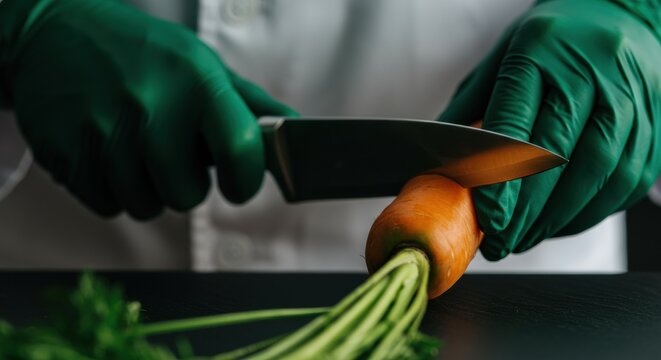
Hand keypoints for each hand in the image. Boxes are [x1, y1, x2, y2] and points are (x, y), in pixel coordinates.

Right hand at [0, 0, 295, 218]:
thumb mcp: (200, 62)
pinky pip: (107, 204)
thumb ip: (249, 102)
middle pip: (186, 195)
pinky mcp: (67, 152)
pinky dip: (113, 190)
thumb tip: (296, 128)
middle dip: (186, 186)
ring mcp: (104, 131)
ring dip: (148, 189)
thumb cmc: (142, 52)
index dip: (246, 180)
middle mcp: (151, 106)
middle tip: (173, 157)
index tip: (239, 184)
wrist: (52, 33)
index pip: (240, 150)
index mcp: (196, 81)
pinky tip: (108, 153)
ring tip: (138, 150)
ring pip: (145, 206)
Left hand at [438, 0, 660, 259]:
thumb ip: (472, 108)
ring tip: (525, 240)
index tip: (488, 217)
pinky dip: (590, 212)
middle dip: (525, 211)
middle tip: (500, 242)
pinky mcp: (656, 124)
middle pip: (558, 156)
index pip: (518, 124)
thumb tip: (441, 161)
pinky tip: (561, 224)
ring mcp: (631, 98)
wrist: (624, 13)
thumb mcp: (502, 57)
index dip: (502, 178)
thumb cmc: (554, 38)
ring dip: (557, 219)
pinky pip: (627, 180)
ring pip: (598, 173)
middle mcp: (592, 72)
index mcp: (542, 51)